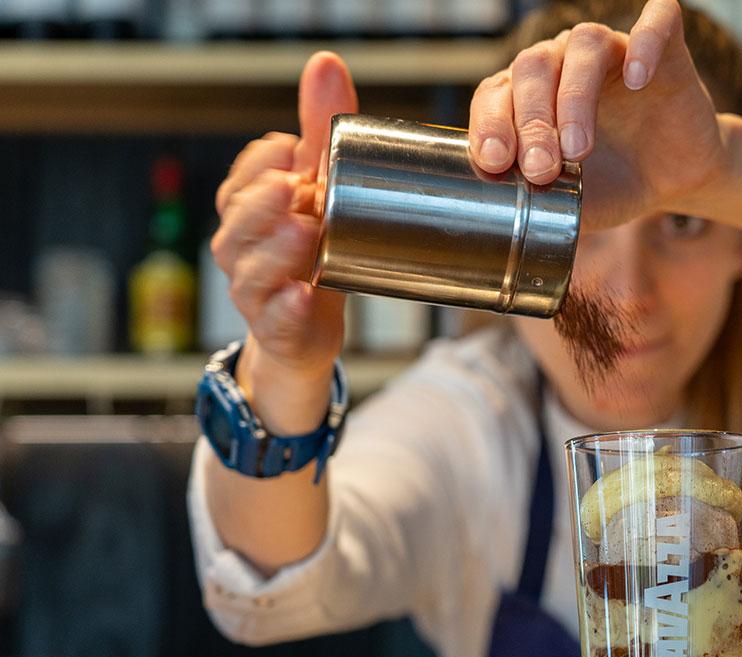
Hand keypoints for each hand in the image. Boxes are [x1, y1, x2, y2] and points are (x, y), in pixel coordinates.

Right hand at [210, 51, 357, 378]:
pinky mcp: (277, 327)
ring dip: (276, 251)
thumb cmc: (311, 249)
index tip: (290, 149)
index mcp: (248, 210)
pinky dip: (287, 307)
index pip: (242, 180)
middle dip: (262, 204)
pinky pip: (275, 318)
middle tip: (293, 187)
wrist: (305, 328)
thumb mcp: (320, 186)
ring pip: (252, 269)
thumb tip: (324, 65)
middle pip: (239, 223)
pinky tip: (303, 296)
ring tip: (305, 232)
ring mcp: (255, 290)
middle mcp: (242, 248)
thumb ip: (319, 131)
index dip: (260, 165)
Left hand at [468, 0, 725, 230]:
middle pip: (533, 67)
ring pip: (584, 43)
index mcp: (529, 94)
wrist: (674, 182)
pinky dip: (646, 42)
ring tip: (579, 148)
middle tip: (541, 170)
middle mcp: (564, 62)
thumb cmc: (612, 185)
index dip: (490, 124)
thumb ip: (538, 203)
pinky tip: (637, 78)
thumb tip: (500, 220)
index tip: (496, 163)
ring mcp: (613, 50)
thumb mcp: (569, 204)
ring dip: (575, 94)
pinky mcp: (665, 47)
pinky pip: (657, 21)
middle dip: (532, 122)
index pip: (495, 93)